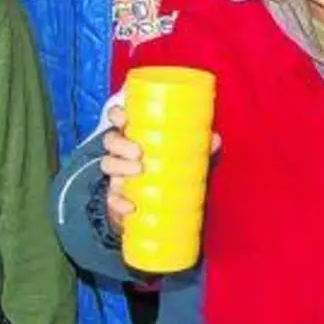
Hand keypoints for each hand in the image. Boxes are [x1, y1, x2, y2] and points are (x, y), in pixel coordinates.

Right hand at [101, 105, 220, 236]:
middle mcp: (123, 151)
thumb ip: (201, 147)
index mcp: (137, 134)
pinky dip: (118, 203)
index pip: (119, 118)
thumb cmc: (172, 170)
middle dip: (120, 143)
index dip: (117, 114)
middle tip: (138, 151)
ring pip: (108, 164)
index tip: (124, 117)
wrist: (162, 209)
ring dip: (120, 167)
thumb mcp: (189, 157)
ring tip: (139, 171)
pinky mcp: (116, 197)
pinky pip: (111, 198)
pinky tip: (131, 206)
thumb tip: (215, 139)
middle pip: (111, 139)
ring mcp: (118, 174)